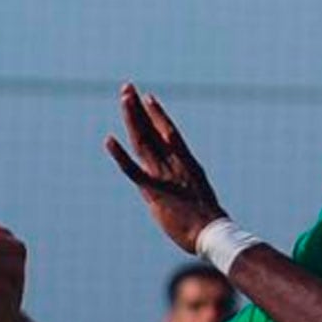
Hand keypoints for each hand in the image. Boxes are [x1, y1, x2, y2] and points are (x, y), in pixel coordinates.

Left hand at [105, 84, 225, 252]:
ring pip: (143, 142)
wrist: (212, 233)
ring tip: (124, 98)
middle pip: (152, 131)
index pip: (168, 133)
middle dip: (138, 108)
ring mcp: (164, 175)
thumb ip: (186, 185)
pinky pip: (134, 171)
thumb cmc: (208, 222)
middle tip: (127, 88)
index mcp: (186, 163)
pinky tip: (109, 140)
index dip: (156, 114)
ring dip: (132, 118)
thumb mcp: (198, 196)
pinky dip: (120, 155)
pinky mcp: (154, 191)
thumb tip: (181, 184)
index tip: (147, 98)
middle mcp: (174, 164)